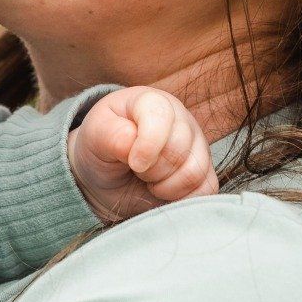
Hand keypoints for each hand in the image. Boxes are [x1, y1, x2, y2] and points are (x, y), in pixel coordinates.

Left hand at [67, 86, 218, 222]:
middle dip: (151, 170)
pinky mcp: (205, 171)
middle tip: (136, 170)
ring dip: (165, 187)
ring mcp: (197, 145)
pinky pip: (207, 189)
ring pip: (194, 172)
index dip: (147, 145)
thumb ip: (110, 135)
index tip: (132, 163)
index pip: (161, 117)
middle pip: (179, 149)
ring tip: (149, 180)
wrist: (108, 178)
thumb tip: (133, 143)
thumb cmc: (101, 151)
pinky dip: (181, 199)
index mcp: (151, 102)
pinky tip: (164, 191)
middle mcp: (180, 119)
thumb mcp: (94, 137)